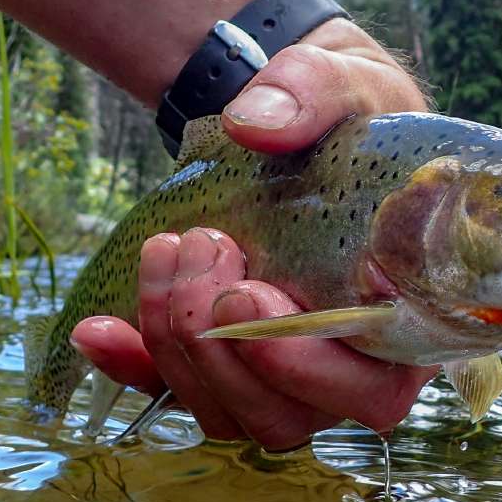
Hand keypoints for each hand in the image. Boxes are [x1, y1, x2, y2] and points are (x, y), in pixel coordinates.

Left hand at [70, 22, 434, 449]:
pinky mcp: (221, 361)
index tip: (250, 290)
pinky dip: (131, 367)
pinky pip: (172, 395)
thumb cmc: (351, 117)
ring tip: (165, 251)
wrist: (303, 122)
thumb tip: (253, 126)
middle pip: (287, 418)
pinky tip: (97, 327)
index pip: (373, 393)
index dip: (309, 366)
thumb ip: (315, 95)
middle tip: (204, 247)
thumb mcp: (348, 83)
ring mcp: (279, 373)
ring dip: (176, 345)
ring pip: (227, 416)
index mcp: (404, 321)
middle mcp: (346, 365)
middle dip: (225, 346)